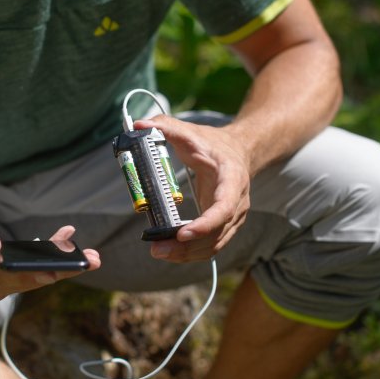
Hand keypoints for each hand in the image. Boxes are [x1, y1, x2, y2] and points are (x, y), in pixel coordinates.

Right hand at [0, 189, 99, 299]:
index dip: (26, 275)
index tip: (52, 273)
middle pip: (21, 281)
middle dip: (57, 272)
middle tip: (90, 261)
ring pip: (29, 279)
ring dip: (60, 267)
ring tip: (91, 256)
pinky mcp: (1, 279)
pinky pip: (28, 273)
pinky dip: (50, 259)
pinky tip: (67, 239)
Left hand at [134, 115, 250, 262]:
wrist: (240, 152)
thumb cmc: (215, 144)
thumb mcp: (192, 132)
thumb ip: (167, 127)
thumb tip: (139, 124)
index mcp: (232, 179)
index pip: (224, 207)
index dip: (206, 224)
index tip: (183, 233)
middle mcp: (238, 203)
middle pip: (216, 233)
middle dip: (187, 246)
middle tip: (157, 249)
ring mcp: (234, 218)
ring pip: (214, 245)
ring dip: (187, 254)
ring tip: (158, 252)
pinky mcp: (225, 226)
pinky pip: (211, 246)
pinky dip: (191, 253)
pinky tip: (171, 252)